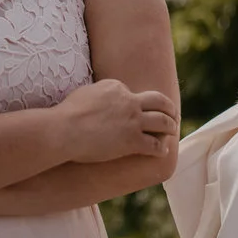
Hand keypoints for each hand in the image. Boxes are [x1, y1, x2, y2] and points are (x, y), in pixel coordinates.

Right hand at [55, 78, 178, 162]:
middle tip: (173, 113)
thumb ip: (98, 93)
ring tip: (172, 130)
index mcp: (117, 87)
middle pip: (158, 101)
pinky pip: (154, 144)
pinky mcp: (133, 140)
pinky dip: (160, 148)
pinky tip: (162, 151)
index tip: (138, 110)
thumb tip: (99, 98)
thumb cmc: (67, 113)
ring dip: (170, 126)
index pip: (134, 93)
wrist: (65, 129)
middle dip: (168, 107)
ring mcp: (133, 121)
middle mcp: (130, 101)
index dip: (136, 103)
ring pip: (162, 121)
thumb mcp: (86, 92)